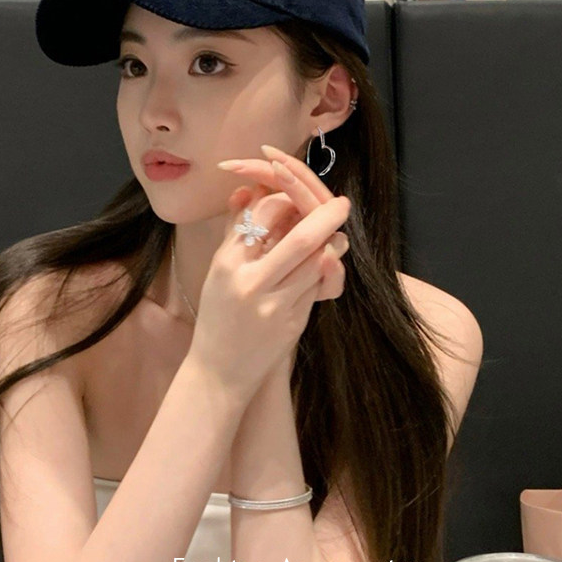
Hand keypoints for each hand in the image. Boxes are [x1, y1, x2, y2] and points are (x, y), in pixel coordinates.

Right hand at [186, 146, 350, 403]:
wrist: (219, 372)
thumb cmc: (218, 315)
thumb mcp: (219, 271)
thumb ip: (235, 230)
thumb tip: (249, 189)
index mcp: (227, 263)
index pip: (264, 216)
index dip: (287, 200)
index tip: (300, 196)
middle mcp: (250, 282)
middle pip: (300, 239)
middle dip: (326, 217)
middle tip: (342, 203)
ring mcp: (274, 306)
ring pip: (317, 264)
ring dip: (332, 244)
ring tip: (337, 235)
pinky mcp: (293, 324)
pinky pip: (317, 288)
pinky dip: (327, 270)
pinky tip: (328, 264)